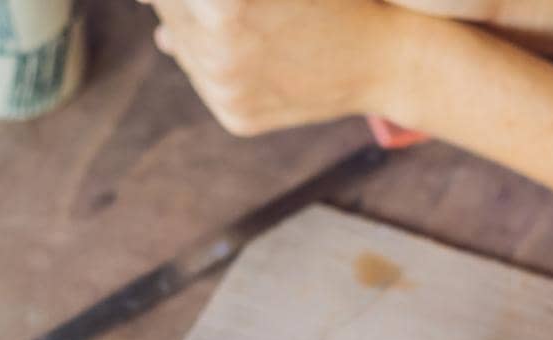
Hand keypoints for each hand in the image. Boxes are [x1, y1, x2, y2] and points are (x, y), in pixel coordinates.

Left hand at [143, 0, 408, 134]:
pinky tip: (249, 46)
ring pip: (179, 42)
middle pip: (166, 7)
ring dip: (192, 23)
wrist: (386, 58)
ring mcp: (224, 88)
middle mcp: (219, 47)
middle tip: (227, 5)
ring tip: (241, 17)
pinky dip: (213, 57)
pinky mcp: (234, 116)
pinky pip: (202, 76)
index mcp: (228, 2)